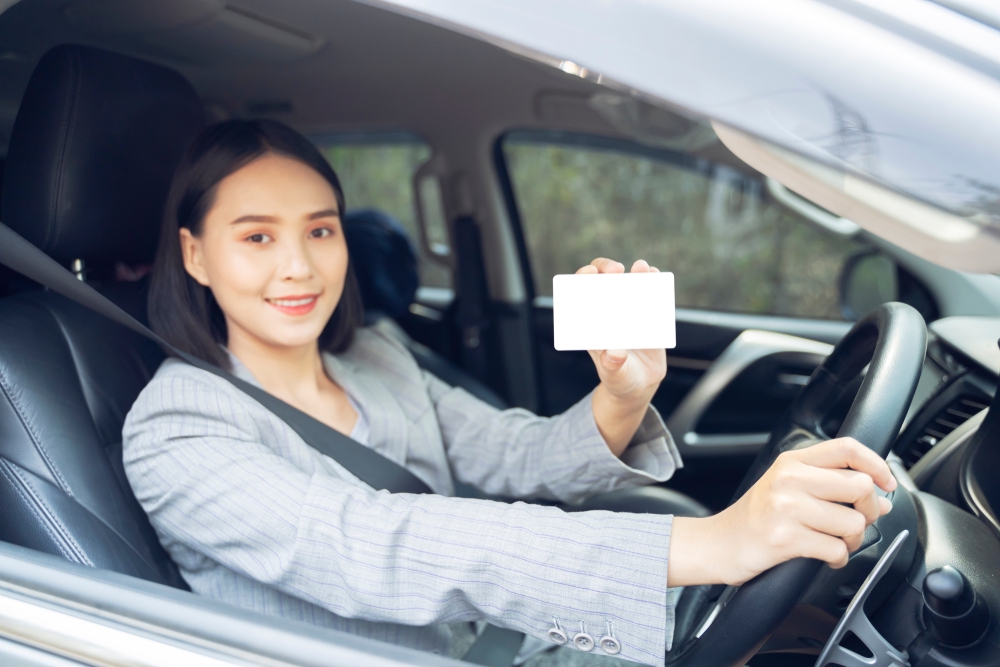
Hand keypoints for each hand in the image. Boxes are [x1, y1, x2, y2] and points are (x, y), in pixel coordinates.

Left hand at [577, 258, 667, 455]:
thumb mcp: (615, 375)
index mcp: (591, 323)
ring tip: (641, 268)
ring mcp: (628, 312)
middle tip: (616, 271)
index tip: (590, 274)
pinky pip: (650, 293)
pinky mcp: (648, 315)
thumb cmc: (620, 380)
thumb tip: (614, 353)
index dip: (582, 278)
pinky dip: (652, 281)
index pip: (579, 294)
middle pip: (601, 280)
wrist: (639, 386)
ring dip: (634, 271)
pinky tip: (655, 275)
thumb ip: (612, 366)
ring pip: (627, 282)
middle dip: (605, 268)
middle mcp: (607, 312)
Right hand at [668, 438, 895, 586]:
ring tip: (834, 542)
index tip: (886, 483)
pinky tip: (824, 557)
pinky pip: (837, 549)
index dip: (877, 464)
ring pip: (853, 522)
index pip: (847, 448)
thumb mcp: (787, 488)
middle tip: (855, 521)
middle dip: (868, 511)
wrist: (717, 544)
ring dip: (852, 541)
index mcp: (792, 461)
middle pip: (859, 486)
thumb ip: (831, 487)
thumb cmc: (754, 519)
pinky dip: (837, 559)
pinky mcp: (785, 537)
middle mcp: (789, 479)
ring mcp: (786, 507)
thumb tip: (880, 499)